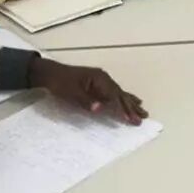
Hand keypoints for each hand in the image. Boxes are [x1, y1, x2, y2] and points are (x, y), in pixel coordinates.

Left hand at [29, 58, 147, 124]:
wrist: (50, 73)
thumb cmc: (60, 82)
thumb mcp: (71, 92)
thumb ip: (86, 101)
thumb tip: (100, 109)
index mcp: (99, 79)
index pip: (114, 96)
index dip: (122, 108)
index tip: (130, 119)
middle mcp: (104, 79)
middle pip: (120, 94)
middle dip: (131, 107)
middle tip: (142, 118)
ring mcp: (101, 81)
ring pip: (120, 93)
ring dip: (131, 103)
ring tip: (143, 111)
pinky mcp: (98, 85)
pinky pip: (114, 93)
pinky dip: (124, 98)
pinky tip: (131, 100)